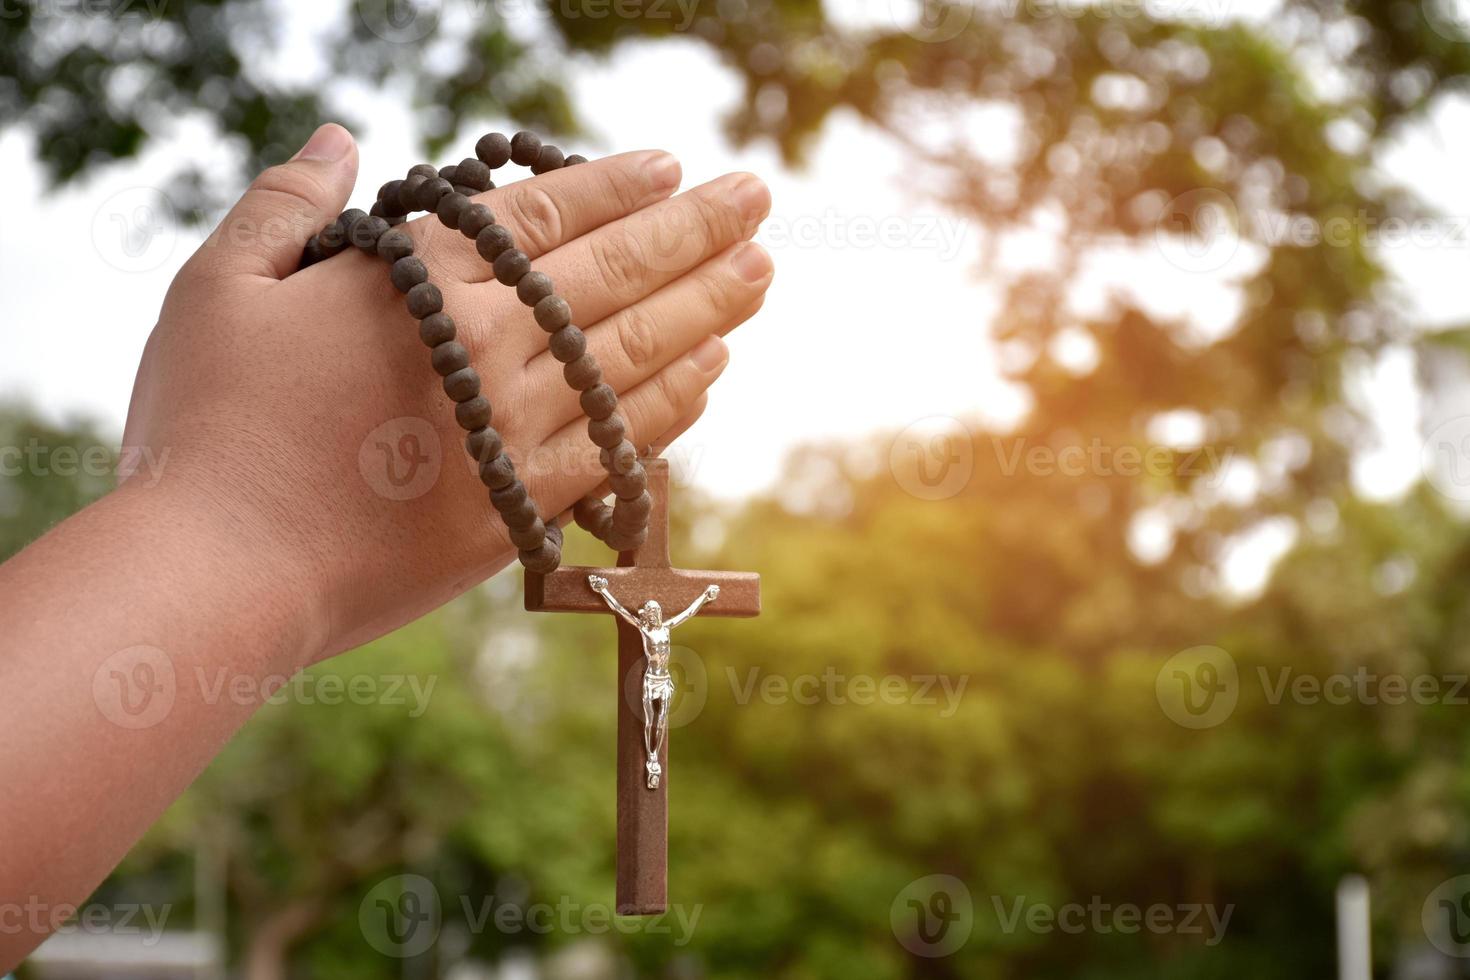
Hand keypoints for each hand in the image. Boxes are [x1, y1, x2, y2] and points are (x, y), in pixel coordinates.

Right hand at [122, 123, 772, 665]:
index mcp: (422, 289)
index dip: (617, 185)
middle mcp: (490, 354)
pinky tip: (710, 373)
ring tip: (759, 273)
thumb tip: (342, 136)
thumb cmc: (206, 428)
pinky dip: (673, 406)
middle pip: (617, 278)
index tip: (674, 166)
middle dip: (697, 231)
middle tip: (759, 198)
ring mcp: (515, 436)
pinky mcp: (520, 511)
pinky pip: (621, 450)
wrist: (219, 575)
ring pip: (637, 358)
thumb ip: (287, 206)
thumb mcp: (217, 288)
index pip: (546, 217)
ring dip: (709, 309)